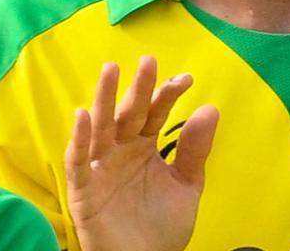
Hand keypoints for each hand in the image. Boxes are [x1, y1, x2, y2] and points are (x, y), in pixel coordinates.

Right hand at [65, 55, 218, 250]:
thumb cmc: (161, 228)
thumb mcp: (186, 186)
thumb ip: (194, 151)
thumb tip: (210, 109)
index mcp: (145, 147)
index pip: (155, 113)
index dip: (167, 95)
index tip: (186, 80)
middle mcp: (121, 151)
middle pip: (128, 114)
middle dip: (137, 88)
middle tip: (148, 61)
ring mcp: (101, 168)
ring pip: (100, 128)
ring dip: (103, 99)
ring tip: (110, 70)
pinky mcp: (84, 189)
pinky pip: (78, 161)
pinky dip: (79, 140)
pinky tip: (83, 115)